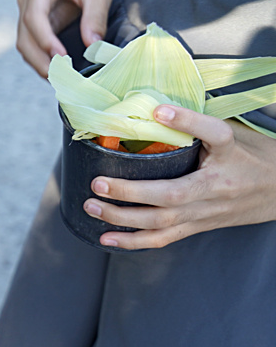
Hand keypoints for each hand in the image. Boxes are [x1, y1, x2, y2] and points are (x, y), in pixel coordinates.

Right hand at [16, 0, 136, 76]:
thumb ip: (95, 18)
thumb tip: (92, 48)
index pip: (33, 17)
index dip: (44, 40)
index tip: (62, 58)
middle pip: (24, 35)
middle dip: (39, 59)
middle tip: (59, 78)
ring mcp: (27, 10)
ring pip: (24, 43)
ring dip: (39, 63)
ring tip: (60, 80)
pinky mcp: (33, 22)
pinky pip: (32, 45)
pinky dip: (42, 59)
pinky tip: (58, 72)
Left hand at [84, 105, 275, 249]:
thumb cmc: (254, 157)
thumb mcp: (236, 132)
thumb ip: (201, 122)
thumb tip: (157, 106)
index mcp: (230, 154)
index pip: (214, 134)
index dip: (187, 121)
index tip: (159, 112)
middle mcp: (216, 187)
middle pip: (171, 194)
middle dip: (131, 191)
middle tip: (98, 183)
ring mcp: (206, 212)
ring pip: (162, 222)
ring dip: (123, 217)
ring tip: (92, 207)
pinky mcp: (199, 225)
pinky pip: (164, 238)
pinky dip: (133, 241)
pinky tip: (107, 238)